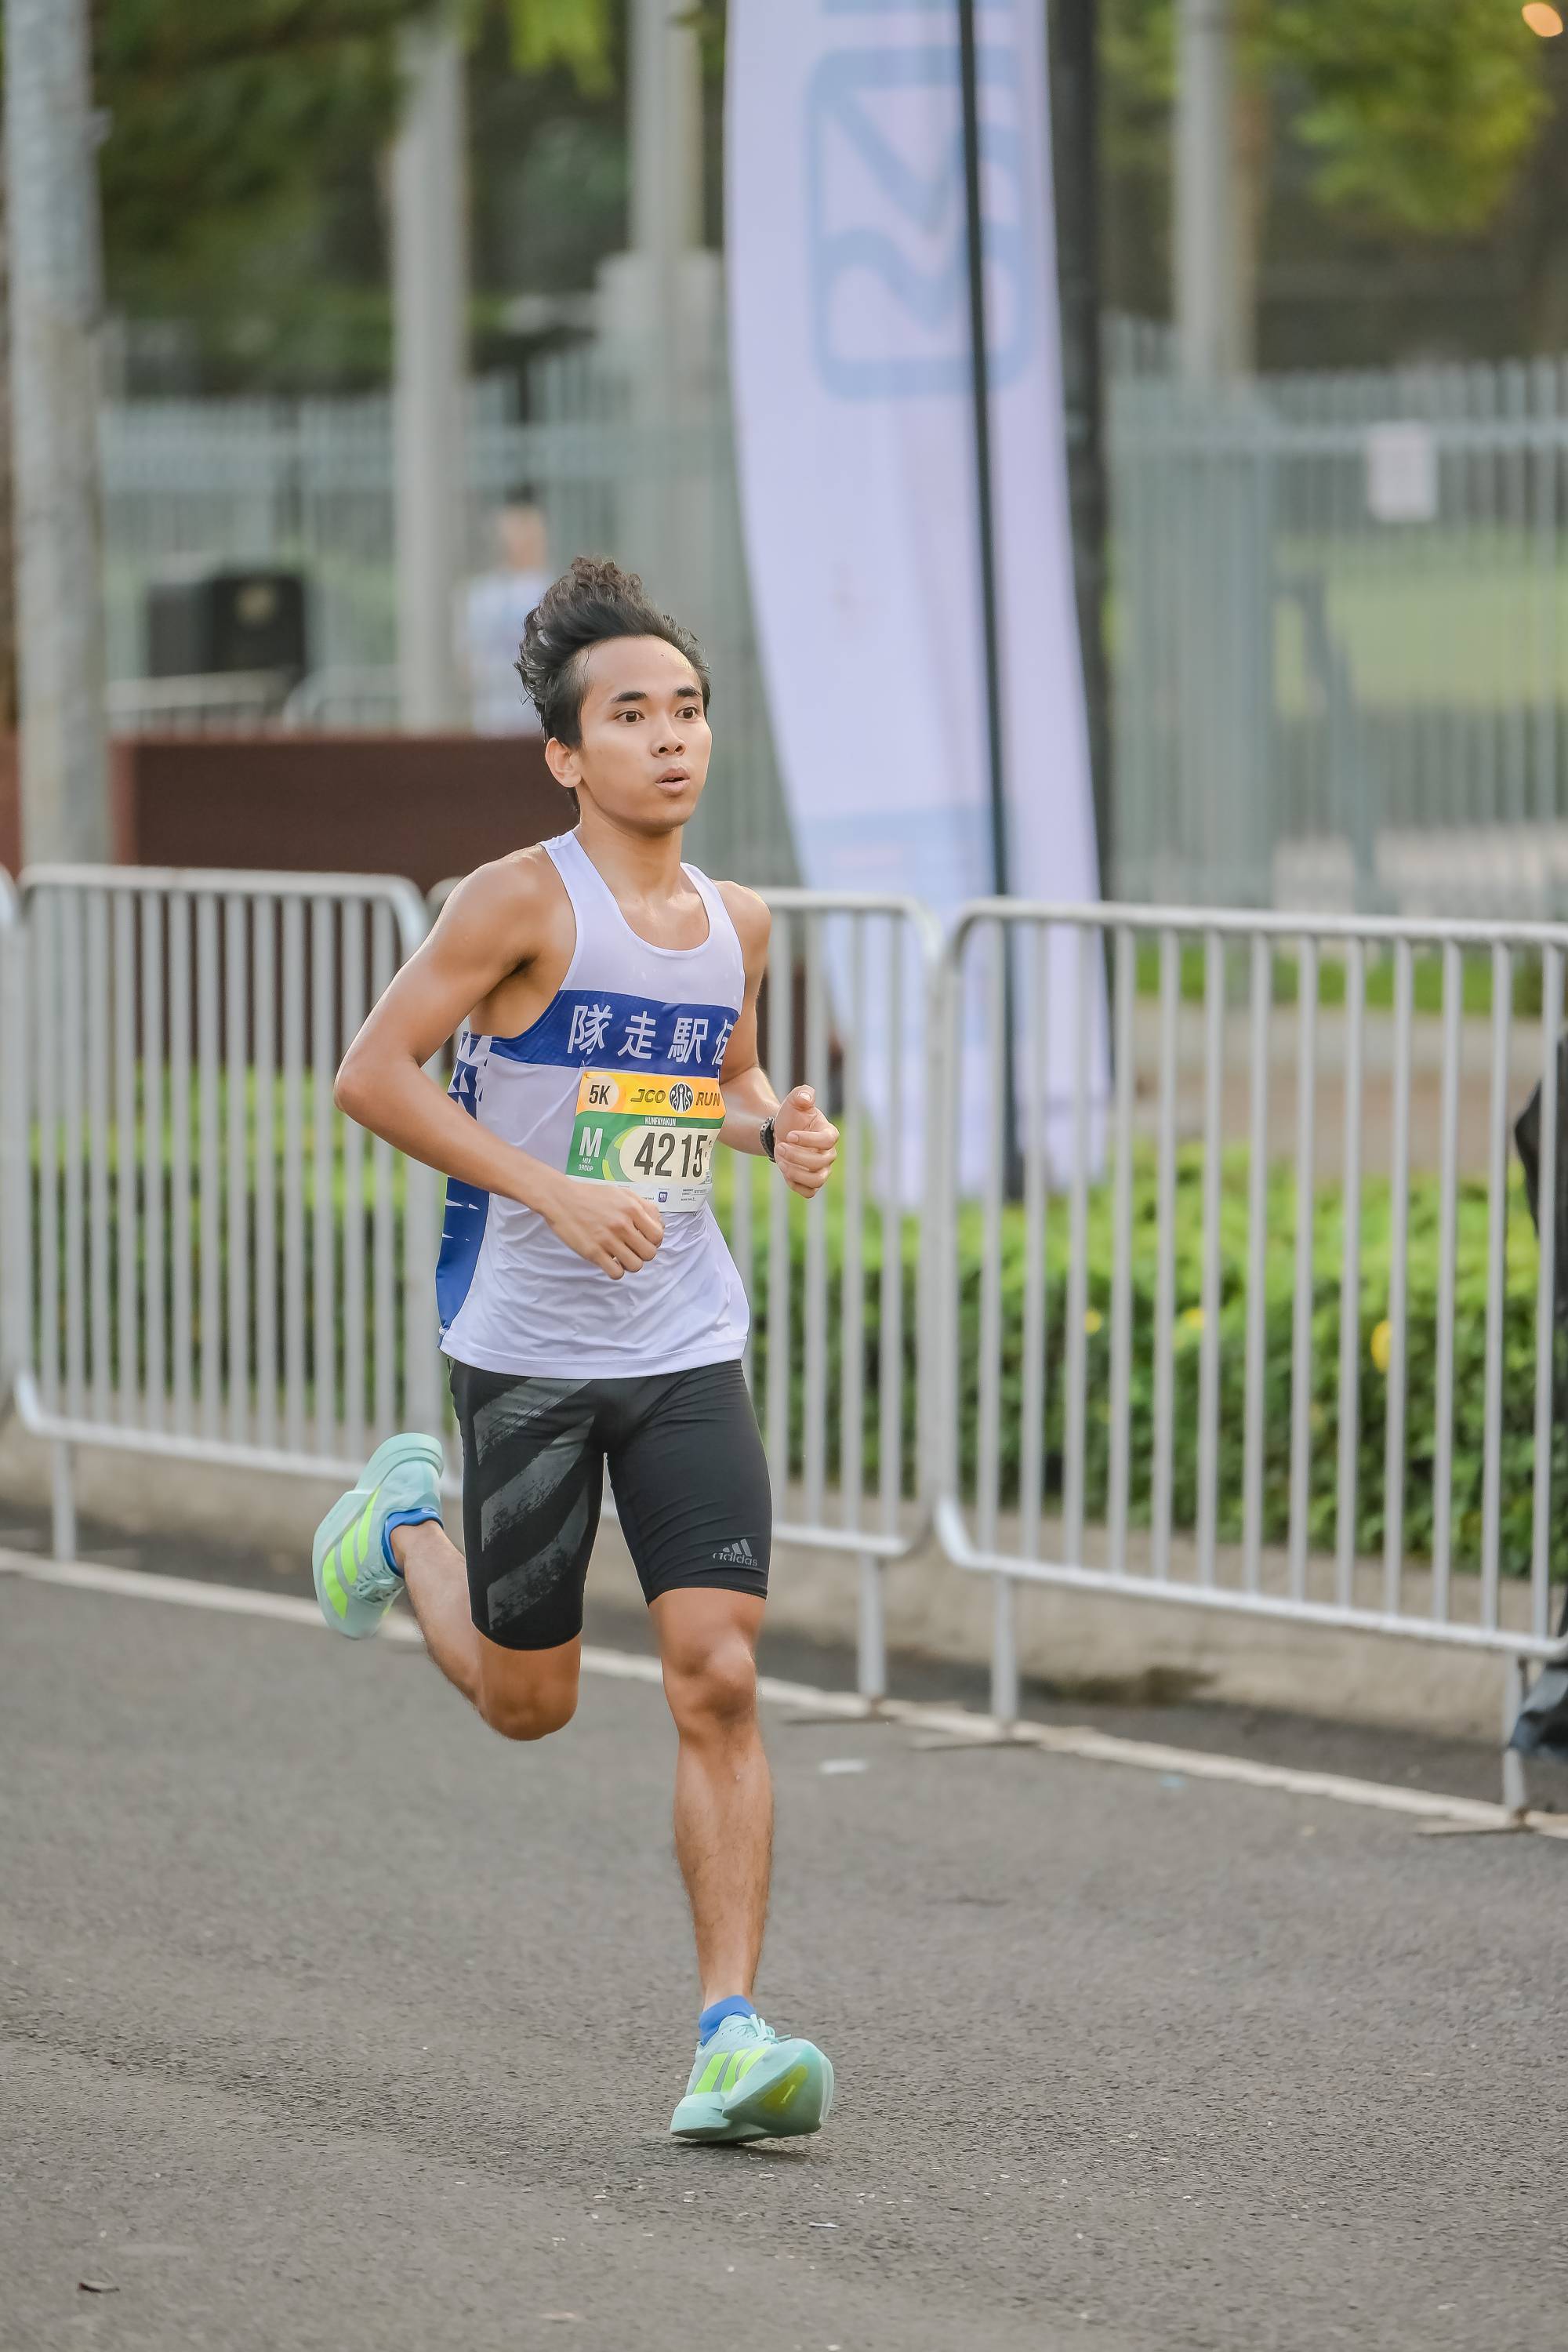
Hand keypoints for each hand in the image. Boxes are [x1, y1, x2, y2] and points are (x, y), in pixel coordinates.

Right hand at [542, 1178, 664, 1278]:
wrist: (561, 1199)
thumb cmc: (592, 1196)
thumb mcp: (622, 1193)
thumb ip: (643, 1206)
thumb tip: (659, 1225)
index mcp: (632, 1209)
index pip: (658, 1236)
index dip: (654, 1241)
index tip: (643, 1239)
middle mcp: (622, 1225)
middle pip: (649, 1253)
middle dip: (643, 1253)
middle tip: (632, 1248)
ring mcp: (607, 1240)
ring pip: (635, 1266)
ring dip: (630, 1264)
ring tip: (621, 1256)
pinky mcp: (593, 1252)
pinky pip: (616, 1273)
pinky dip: (616, 1271)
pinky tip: (609, 1261)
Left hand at [771, 1084, 838, 1199]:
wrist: (782, 1133)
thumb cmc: (792, 1116)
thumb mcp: (794, 1100)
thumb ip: (802, 1094)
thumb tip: (806, 1098)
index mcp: (829, 1133)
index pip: (828, 1141)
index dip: (809, 1140)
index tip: (790, 1135)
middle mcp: (829, 1154)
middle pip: (820, 1163)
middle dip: (796, 1156)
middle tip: (779, 1146)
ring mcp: (822, 1170)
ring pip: (817, 1180)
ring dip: (795, 1172)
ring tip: (780, 1159)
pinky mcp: (812, 1182)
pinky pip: (809, 1192)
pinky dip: (795, 1184)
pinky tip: (784, 1170)